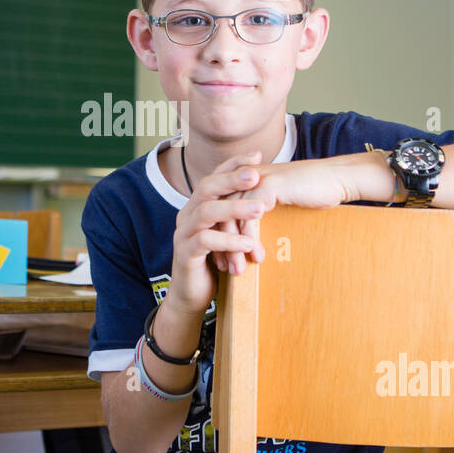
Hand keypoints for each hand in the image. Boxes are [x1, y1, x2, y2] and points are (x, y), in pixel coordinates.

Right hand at [164, 151, 268, 315]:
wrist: (193, 296)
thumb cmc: (215, 263)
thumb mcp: (229, 235)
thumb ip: (239, 217)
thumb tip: (270, 196)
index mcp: (198, 206)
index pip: (214, 176)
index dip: (234, 164)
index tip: (258, 155)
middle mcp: (187, 215)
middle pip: (206, 187)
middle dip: (232, 179)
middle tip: (257, 175)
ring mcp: (183, 233)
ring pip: (206, 211)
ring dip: (234, 209)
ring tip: (260, 210)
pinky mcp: (184, 254)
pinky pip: (204, 241)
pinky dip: (228, 240)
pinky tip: (248, 243)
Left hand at [211, 159, 363, 274]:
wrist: (338, 177)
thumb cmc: (314, 190)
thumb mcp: (281, 201)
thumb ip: (264, 210)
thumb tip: (253, 237)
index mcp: (245, 179)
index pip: (220, 209)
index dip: (218, 235)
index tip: (221, 259)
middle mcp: (245, 177)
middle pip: (220, 214)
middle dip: (221, 244)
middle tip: (224, 269)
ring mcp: (256, 179)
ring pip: (232, 217)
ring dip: (234, 247)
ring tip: (239, 269)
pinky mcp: (269, 186)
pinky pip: (250, 218)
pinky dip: (251, 239)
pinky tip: (257, 257)